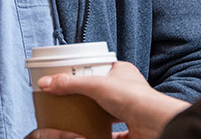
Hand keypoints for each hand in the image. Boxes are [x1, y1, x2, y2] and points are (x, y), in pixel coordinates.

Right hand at [32, 62, 188, 138]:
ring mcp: (131, 112)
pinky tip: (89, 136)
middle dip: (87, 97)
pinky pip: (114, 134)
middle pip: (103, 92)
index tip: (70, 76)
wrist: (154, 123)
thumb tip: (46, 83)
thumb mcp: (96, 85)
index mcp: (123, 73)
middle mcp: (129, 91)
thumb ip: (70, 84)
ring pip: (109, 113)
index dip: (87, 71)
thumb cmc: (135, 98)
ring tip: (76, 117)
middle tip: (69, 98)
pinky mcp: (131, 130)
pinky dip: (101, 135)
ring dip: (94, 116)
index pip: (102, 68)